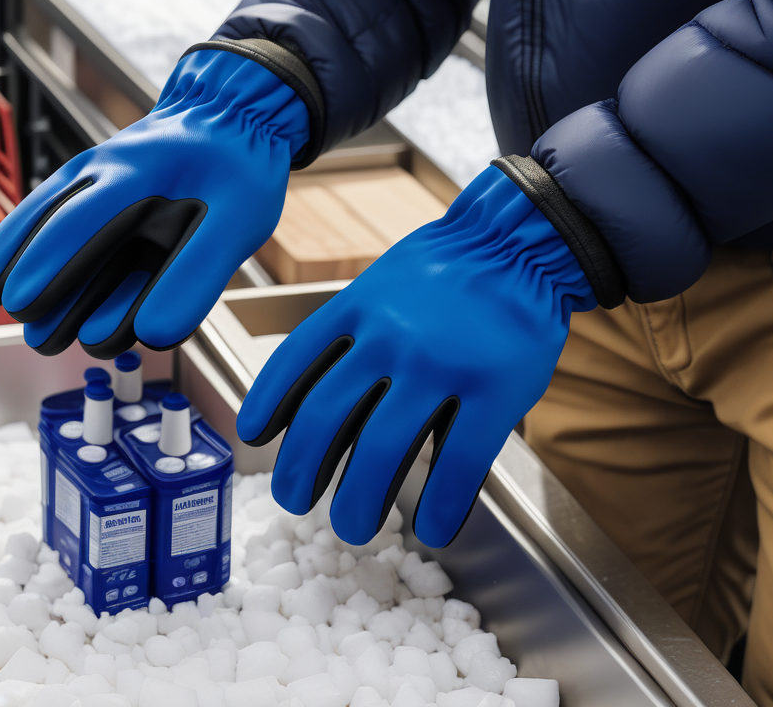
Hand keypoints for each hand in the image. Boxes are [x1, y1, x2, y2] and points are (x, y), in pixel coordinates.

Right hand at [0, 50, 307, 356]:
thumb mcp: (236, 222)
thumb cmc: (239, 167)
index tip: (20, 302)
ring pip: (40, 211)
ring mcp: (96, 169)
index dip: (48, 265)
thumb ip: (196, 274)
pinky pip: (51, 205)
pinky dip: (27, 234)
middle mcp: (103, 167)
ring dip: (14, 254)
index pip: (77, 222)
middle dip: (21, 268)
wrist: (236, 111)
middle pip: (47, 219)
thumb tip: (152, 332)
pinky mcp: (99, 177)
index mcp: (134, 173)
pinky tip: (13, 263)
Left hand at [237, 166, 596, 546]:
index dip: (266, 406)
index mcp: (357, 307)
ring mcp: (441, 365)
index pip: (293, 363)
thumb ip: (349, 331)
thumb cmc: (449, 270)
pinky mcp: (493, 390)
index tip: (253, 437)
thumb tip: (309, 393)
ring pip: (383, 449)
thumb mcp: (381, 282)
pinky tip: (432, 529)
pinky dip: (441, 505)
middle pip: (326, 419)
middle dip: (300, 471)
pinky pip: (459, 462)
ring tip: (353, 527)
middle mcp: (389, 337)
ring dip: (360, 501)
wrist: (519, 242)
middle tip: (295, 502)